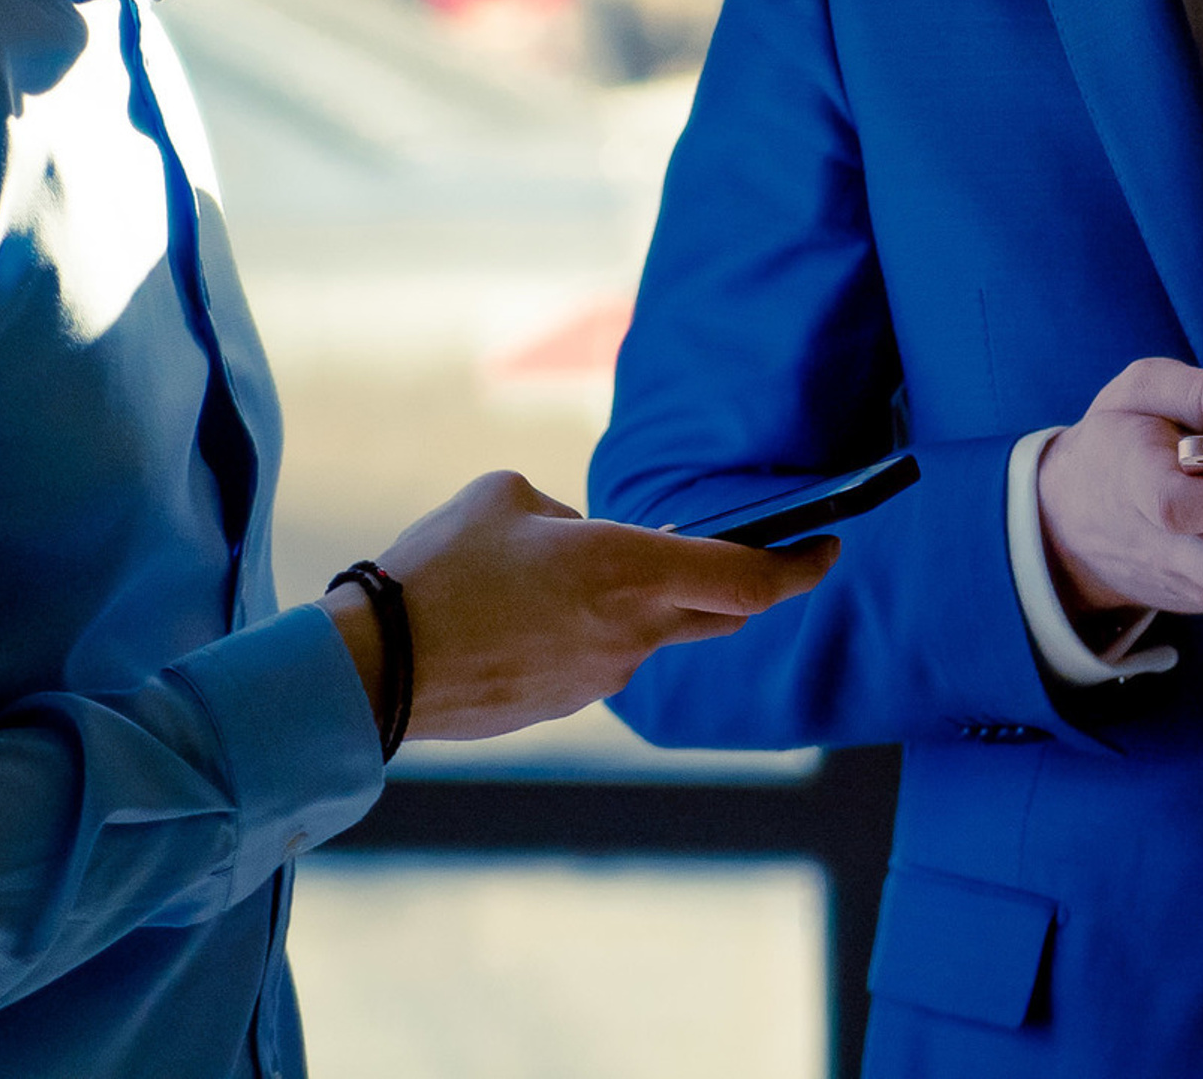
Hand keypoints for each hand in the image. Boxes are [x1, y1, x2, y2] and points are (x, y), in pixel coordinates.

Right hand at [323, 471, 836, 741]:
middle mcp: (631, 633)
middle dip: (743, 582)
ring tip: (585, 565)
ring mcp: (599, 678)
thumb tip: (581, 536)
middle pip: (721, 612)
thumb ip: (569, 511)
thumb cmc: (441, 568)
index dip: (802, 565)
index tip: (830, 545)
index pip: (750, 579)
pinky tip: (543, 607)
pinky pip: (602, 656)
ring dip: (645, 600)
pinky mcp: (563, 705)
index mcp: (632, 571)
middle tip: (745, 549)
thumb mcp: (509, 496)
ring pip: (652, 632)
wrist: (373, 668)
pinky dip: (596, 628)